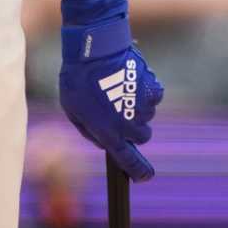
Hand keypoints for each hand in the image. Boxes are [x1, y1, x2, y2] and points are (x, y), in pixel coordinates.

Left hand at [57, 15, 164, 181]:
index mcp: (110, 133)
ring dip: (135, 108)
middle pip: (142, 137)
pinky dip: (143, 92)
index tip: (145, 176)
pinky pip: (152, 98)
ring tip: (116, 88)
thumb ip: (90, 130)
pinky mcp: (154, 90)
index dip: (139, 171)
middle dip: (133, 130)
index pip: (129, 161)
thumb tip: (104, 142)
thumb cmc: (78, 79)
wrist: (95, 50)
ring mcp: (144, 108)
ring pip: (146, 116)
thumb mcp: (73, 110)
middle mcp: (130, 125)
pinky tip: (127, 79)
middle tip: (118, 113)